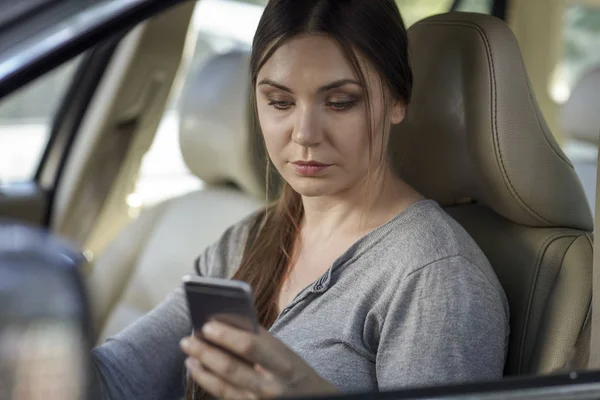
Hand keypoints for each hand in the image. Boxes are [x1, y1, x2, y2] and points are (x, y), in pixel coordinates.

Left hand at [180, 321, 338, 398]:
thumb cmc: (295, 370)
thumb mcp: (285, 352)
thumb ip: (260, 339)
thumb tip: (228, 321)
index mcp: (282, 363)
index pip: (250, 346)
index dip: (226, 335)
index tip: (207, 324)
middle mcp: (270, 386)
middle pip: (231, 368)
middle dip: (205, 352)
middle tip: (187, 339)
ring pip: (222, 386)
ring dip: (201, 369)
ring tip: (188, 355)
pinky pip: (224, 396)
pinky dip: (207, 382)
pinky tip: (197, 370)